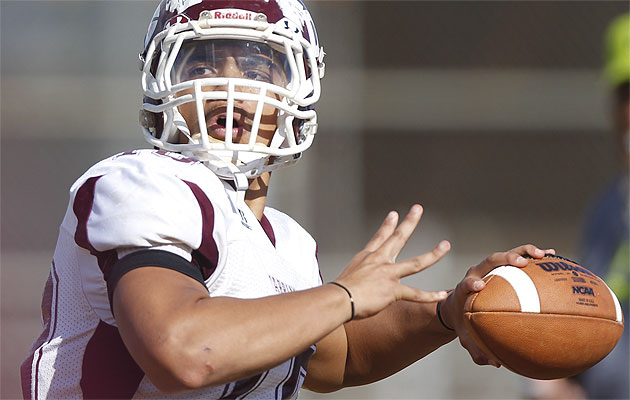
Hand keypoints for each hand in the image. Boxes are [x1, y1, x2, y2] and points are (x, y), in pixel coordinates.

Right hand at [334, 204, 450, 319]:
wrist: (338, 299)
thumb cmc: (338, 293)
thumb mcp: (346, 277)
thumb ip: (355, 278)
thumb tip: (352, 285)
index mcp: (366, 258)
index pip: (379, 237)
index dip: (388, 225)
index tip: (394, 214)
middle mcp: (379, 261)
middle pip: (398, 238)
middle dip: (409, 222)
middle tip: (418, 209)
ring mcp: (388, 274)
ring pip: (416, 263)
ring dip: (433, 254)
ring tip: (445, 246)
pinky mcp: (393, 290)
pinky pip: (415, 294)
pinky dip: (430, 296)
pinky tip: (441, 295)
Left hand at [440, 244, 555, 366]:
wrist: (457, 305)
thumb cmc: (464, 322)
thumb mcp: (466, 338)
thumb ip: (476, 350)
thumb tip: (494, 363)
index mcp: (465, 289)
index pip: (467, 282)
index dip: (472, 282)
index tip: (480, 285)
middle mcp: (478, 273)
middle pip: (490, 260)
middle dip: (505, 259)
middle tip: (521, 263)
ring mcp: (490, 267)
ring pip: (507, 254)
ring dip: (524, 252)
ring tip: (543, 255)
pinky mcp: (501, 266)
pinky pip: (519, 257)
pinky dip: (534, 256)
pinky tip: (552, 256)